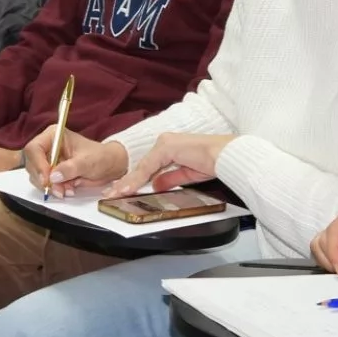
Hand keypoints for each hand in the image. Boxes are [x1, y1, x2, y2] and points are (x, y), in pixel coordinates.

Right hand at [23, 126, 128, 197]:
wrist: (109, 166)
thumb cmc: (100, 157)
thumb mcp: (87, 161)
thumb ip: (70, 168)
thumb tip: (53, 176)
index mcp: (54, 136)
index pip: (34, 148)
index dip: (37, 164)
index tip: (47, 179)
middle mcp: (47, 147)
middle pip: (32, 164)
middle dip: (44, 180)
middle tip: (59, 189)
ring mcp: (48, 161)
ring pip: (36, 177)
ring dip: (50, 187)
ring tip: (68, 189)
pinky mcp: (51, 173)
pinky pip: (45, 184)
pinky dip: (54, 190)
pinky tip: (68, 190)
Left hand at [100, 133, 232, 198]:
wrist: (226, 156)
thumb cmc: (213, 161)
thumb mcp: (187, 174)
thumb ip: (170, 178)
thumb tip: (156, 185)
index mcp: (170, 146)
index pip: (147, 166)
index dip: (134, 179)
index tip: (122, 190)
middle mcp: (165, 142)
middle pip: (141, 165)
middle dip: (126, 181)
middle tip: (111, 194)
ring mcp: (165, 143)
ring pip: (142, 166)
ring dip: (127, 182)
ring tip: (113, 194)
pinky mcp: (166, 147)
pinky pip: (148, 167)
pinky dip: (137, 179)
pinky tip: (127, 188)